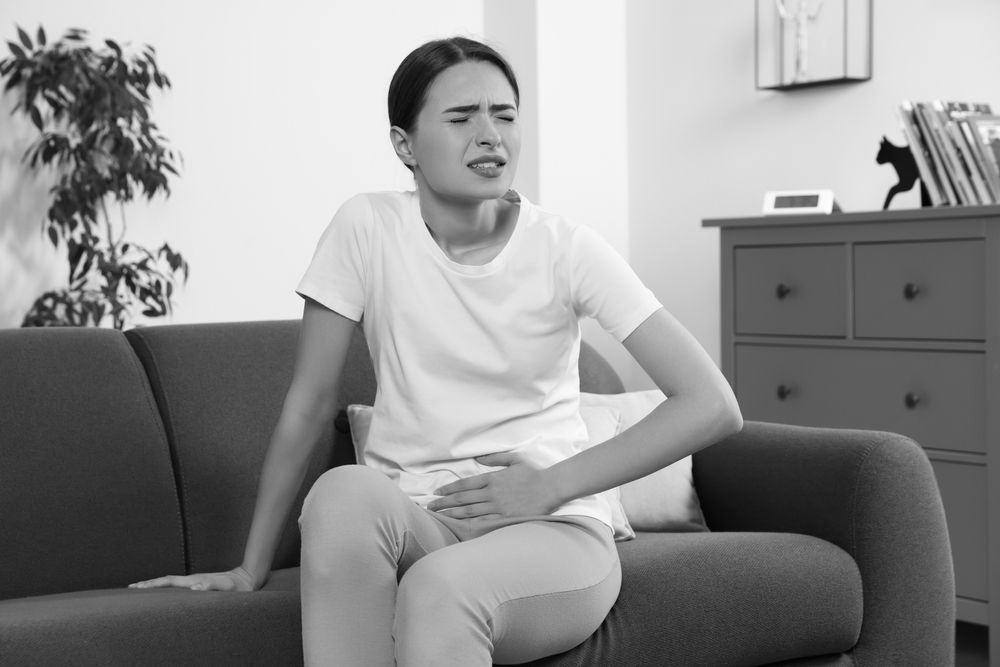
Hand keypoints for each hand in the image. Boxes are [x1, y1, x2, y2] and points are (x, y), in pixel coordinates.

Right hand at [128, 566, 259, 591]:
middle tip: (131, 587)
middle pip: (166, 581)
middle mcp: (193, 580)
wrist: (246, 579)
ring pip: (171, 583)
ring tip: (142, 589)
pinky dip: (168, 589)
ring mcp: (196, 582)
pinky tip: (165, 594)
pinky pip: (179, 588)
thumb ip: (211, 586)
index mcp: (194, 580)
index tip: (137, 586)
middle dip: (149, 584)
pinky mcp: (200, 586)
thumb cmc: (236, 586)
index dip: (153, 584)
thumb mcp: (225, 587)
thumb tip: (194, 588)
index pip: (169, 581)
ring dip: (157, 586)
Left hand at [427, 452, 560, 518]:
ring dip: (452, 515)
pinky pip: (484, 522)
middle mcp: (492, 493)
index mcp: (493, 478)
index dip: (449, 489)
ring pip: (470, 512)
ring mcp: (498, 507)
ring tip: (439, 517)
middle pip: (463, 500)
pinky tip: (459, 527)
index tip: (437, 493)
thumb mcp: (514, 459)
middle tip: (430, 508)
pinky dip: (469, 525)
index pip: (464, 485)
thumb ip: (495, 458)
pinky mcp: (505, 518)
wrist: (551, 488)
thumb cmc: (534, 473)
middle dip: (444, 503)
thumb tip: (479, 458)